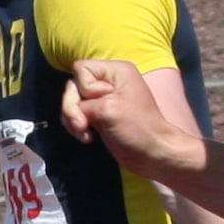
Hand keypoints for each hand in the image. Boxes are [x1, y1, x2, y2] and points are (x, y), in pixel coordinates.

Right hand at [61, 56, 196, 179]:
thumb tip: (71, 114)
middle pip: (73, 86)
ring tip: (85, 133)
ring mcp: (103, 99)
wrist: (152, 154)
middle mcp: (108, 81)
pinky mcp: (99, 115)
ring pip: (72, 102)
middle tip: (83, 125)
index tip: (102, 104)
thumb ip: (80, 104)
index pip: (81, 69)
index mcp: (116, 71)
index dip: (85, 88)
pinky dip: (77, 127)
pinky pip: (76, 115)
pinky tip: (88, 137)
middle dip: (73, 107)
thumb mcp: (107, 109)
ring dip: (73, 120)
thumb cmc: (137, 128)